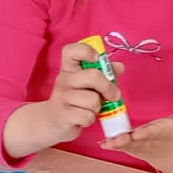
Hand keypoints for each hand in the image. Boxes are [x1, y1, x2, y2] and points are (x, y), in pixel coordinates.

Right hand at [3, 41, 123, 155]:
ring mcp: (62, 98)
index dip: (86, 51)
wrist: (52, 122)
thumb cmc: (74, 100)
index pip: (71, 51)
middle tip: (113, 95)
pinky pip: (88, 116)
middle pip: (93, 76)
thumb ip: (104, 74)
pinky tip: (84, 118)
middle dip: (108, 87)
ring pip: (93, 100)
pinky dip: (90, 119)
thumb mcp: (87, 84)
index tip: (97, 59)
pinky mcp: (63, 115)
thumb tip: (120, 67)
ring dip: (97, 107)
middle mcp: (63, 80)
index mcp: (68, 69)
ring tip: (91, 108)